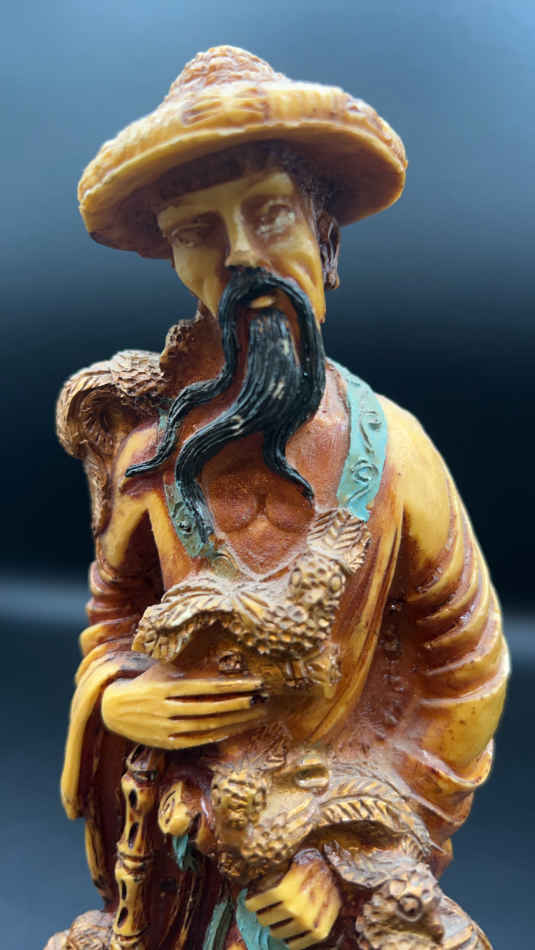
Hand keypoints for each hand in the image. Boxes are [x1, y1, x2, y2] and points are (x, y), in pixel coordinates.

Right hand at [101, 661, 266, 748]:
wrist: (112, 709)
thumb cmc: (146, 682)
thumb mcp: (162, 668)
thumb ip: (186, 664)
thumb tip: (218, 654)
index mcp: (166, 686)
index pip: (206, 687)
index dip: (232, 686)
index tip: (254, 682)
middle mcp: (166, 708)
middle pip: (210, 708)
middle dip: (239, 703)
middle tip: (263, 698)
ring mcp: (166, 728)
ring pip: (206, 726)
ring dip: (233, 721)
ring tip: (256, 714)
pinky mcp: (165, 743)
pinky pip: (196, 740)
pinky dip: (217, 735)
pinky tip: (235, 728)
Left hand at [245, 850, 340, 949]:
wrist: (340, 869)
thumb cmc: (310, 861)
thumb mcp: (291, 858)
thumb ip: (274, 870)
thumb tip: (249, 879)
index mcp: (290, 881)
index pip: (260, 901)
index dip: (253, 901)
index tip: (249, 901)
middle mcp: (299, 903)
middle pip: (266, 918)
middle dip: (263, 915)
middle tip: (263, 912)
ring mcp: (310, 919)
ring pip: (279, 932)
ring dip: (274, 928)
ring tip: (275, 922)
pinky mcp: (321, 931)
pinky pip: (298, 944)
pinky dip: (290, 942)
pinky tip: (287, 937)